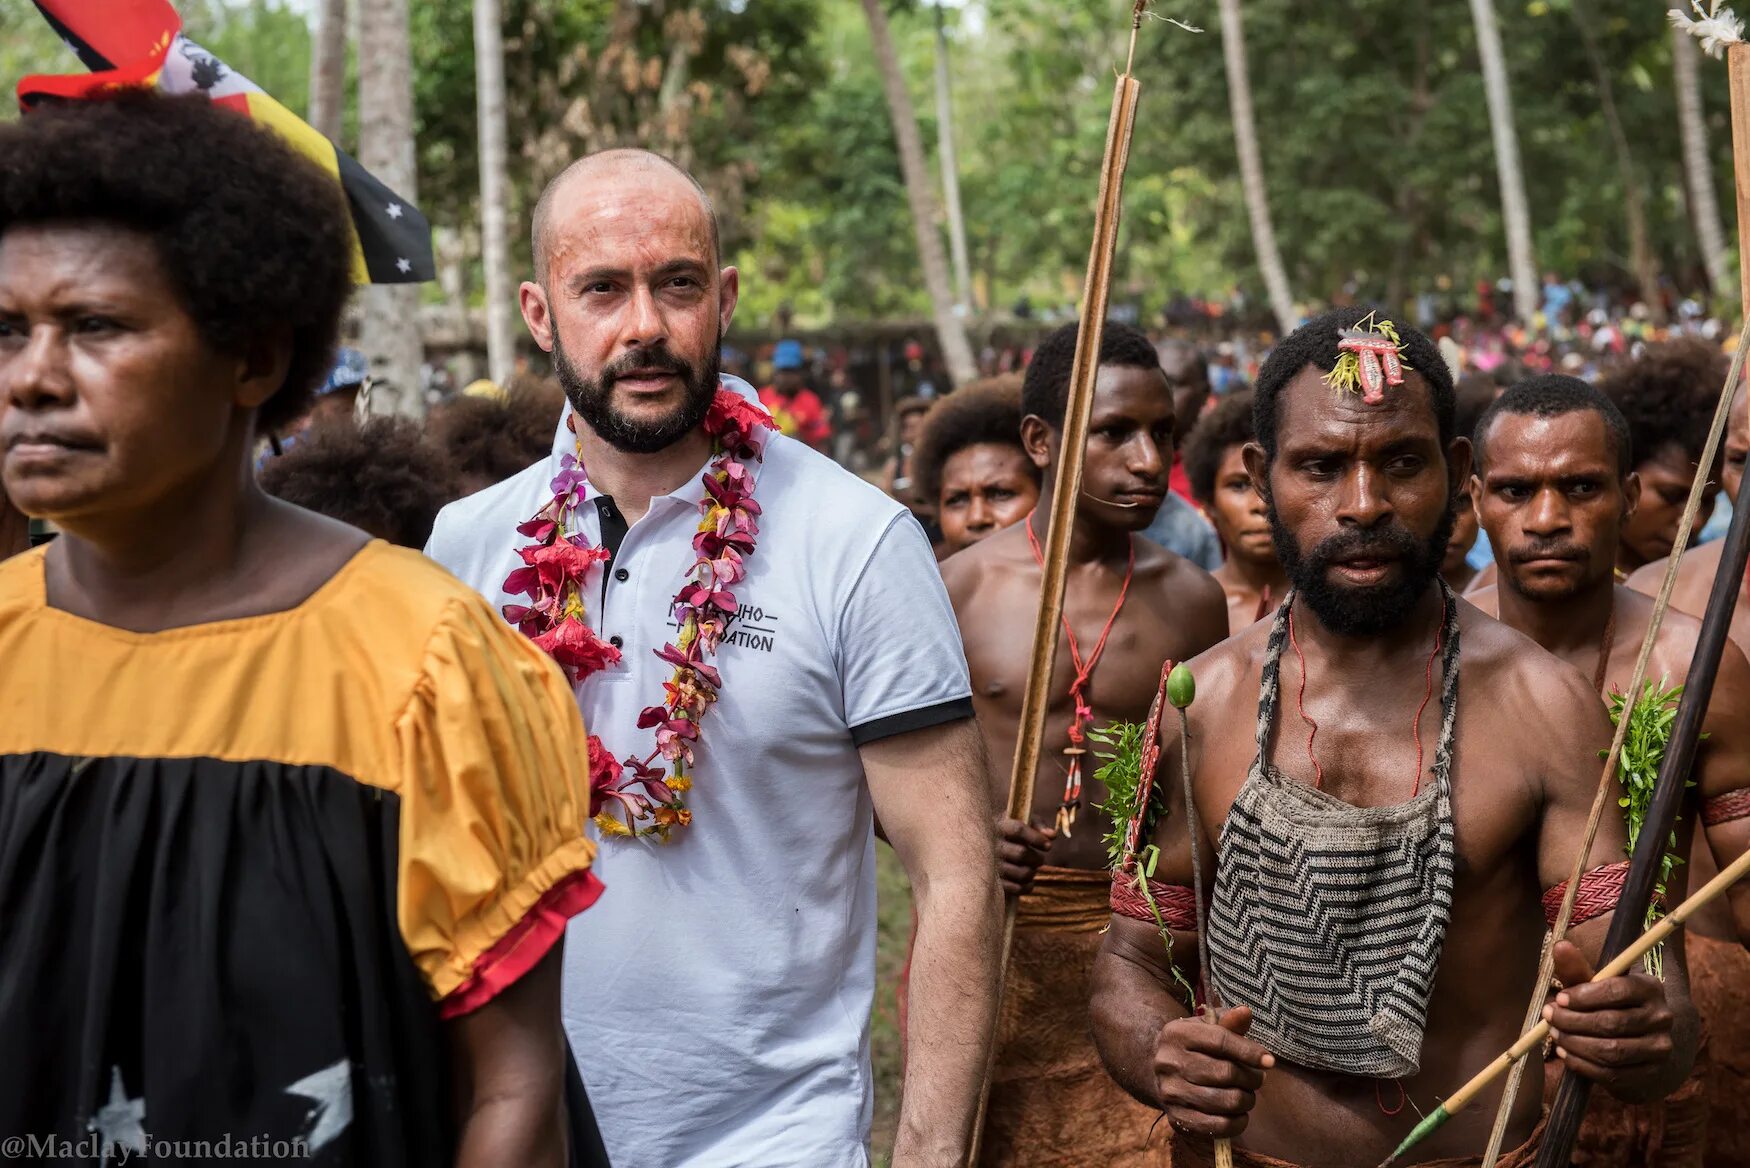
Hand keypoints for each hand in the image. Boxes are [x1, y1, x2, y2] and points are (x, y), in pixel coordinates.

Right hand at [996, 816, 1053, 896]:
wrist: (977, 846)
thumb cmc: (1005, 830)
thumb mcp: (1019, 821)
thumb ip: (1037, 824)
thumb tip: (1053, 836)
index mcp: (998, 825)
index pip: (1018, 830)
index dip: (1037, 838)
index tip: (1048, 846)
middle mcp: (991, 844)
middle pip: (1022, 853)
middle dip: (1037, 859)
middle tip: (1039, 860)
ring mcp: (990, 864)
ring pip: (1022, 872)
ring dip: (1032, 873)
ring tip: (1032, 869)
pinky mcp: (992, 881)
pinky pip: (1016, 888)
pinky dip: (1027, 887)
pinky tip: (1029, 882)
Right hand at [1152, 1006, 1273, 1138]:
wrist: (1158, 1072)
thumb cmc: (1193, 1047)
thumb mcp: (1206, 1028)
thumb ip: (1228, 1022)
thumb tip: (1246, 1013)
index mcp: (1176, 1034)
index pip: (1220, 1041)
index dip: (1249, 1051)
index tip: (1269, 1061)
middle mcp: (1169, 1062)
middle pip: (1226, 1073)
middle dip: (1251, 1078)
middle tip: (1257, 1079)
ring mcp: (1171, 1093)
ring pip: (1225, 1101)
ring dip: (1247, 1100)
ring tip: (1248, 1094)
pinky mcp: (1176, 1118)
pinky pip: (1218, 1126)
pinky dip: (1237, 1123)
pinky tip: (1239, 1114)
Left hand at [1542, 940, 1674, 1085]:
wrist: (1642, 1041)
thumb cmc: (1611, 1005)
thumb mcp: (1597, 985)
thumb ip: (1577, 969)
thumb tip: (1559, 946)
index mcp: (1650, 988)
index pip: (1617, 990)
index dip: (1583, 996)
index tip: (1559, 998)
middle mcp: (1661, 1018)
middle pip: (1611, 1023)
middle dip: (1572, 1021)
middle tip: (1549, 1016)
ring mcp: (1659, 1049)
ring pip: (1611, 1051)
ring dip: (1575, 1043)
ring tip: (1555, 1034)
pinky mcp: (1651, 1074)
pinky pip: (1612, 1074)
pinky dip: (1583, 1064)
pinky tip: (1566, 1054)